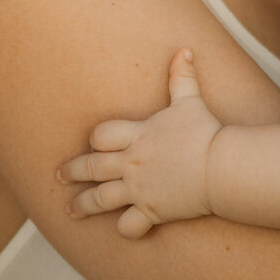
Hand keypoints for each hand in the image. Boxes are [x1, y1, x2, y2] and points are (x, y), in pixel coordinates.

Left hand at [58, 49, 221, 237]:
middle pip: (90, 167)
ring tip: (70, 211)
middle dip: (72, 172)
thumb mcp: (190, 101)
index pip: (100, 136)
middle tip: (58, 176)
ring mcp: (138, 188)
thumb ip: (182, 77)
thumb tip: (184, 50)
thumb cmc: (206, 131)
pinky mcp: (152, 211)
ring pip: (100, 199)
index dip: (94, 141)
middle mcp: (131, 162)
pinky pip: (129, 225)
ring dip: (83, 205)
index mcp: (136, 135)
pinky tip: (123, 228)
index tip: (92, 145)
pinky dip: (125, 229)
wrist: (221, 166)